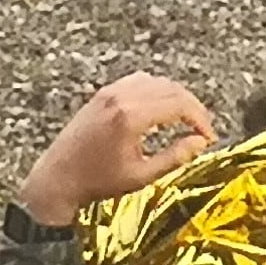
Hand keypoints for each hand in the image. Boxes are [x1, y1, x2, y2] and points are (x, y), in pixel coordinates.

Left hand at [18, 74, 217, 224]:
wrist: (57, 179)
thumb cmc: (97, 183)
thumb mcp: (141, 176)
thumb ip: (175, 157)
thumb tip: (200, 143)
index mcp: (132, 117)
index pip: (180, 104)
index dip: (200, 119)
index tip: (208, 137)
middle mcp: (122, 96)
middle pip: (171, 88)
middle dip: (192, 107)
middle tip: (201, 129)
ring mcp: (110, 92)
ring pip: (156, 81)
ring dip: (175, 96)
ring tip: (184, 120)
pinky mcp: (102, 94)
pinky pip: (137, 81)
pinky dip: (155, 90)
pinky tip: (158, 109)